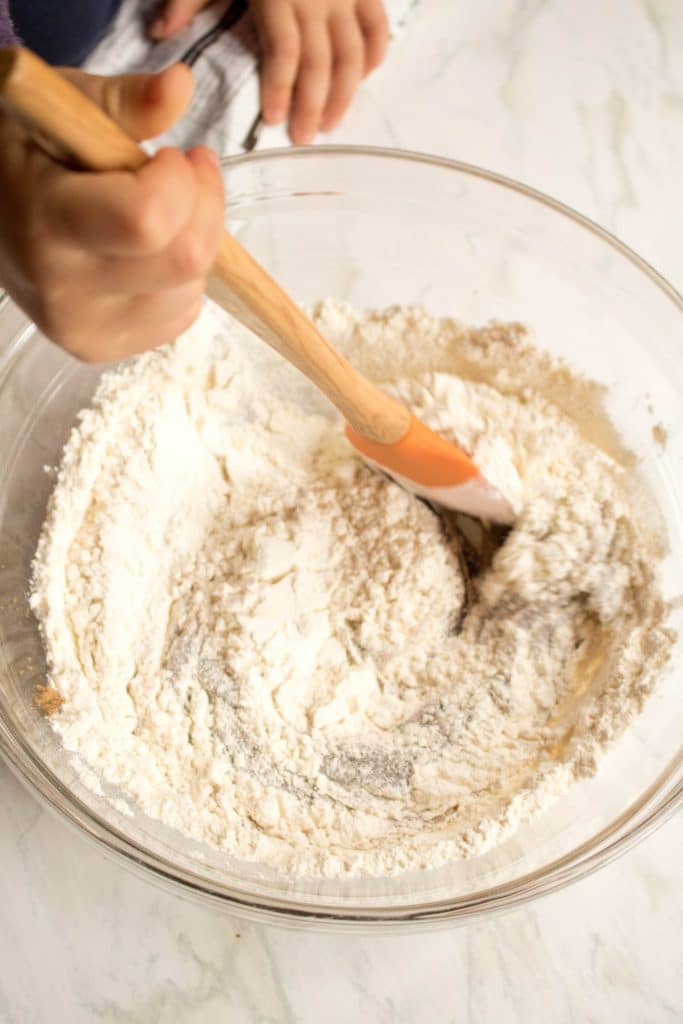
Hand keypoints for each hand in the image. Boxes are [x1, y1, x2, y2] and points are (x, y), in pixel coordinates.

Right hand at [0, 65, 223, 361]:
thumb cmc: (28, 152)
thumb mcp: (67, 108)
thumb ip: (127, 102)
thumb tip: (181, 85)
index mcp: (47, 221)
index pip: (149, 217)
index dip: (181, 181)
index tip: (173, 155)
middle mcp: (63, 290)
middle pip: (184, 260)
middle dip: (204, 207)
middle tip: (187, 175)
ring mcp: (82, 330)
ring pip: (190, 291)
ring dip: (194, 242)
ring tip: (161, 212)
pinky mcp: (99, 350)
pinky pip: (179, 317)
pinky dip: (180, 280)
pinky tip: (149, 252)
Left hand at [148, 0, 388, 143]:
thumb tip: (160, 32)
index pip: (284, 51)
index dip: (281, 89)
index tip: (274, 120)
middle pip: (320, 62)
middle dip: (312, 105)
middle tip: (303, 137)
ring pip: (353, 54)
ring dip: (344, 94)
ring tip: (330, 123)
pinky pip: (377, 29)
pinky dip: (374, 57)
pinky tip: (361, 82)